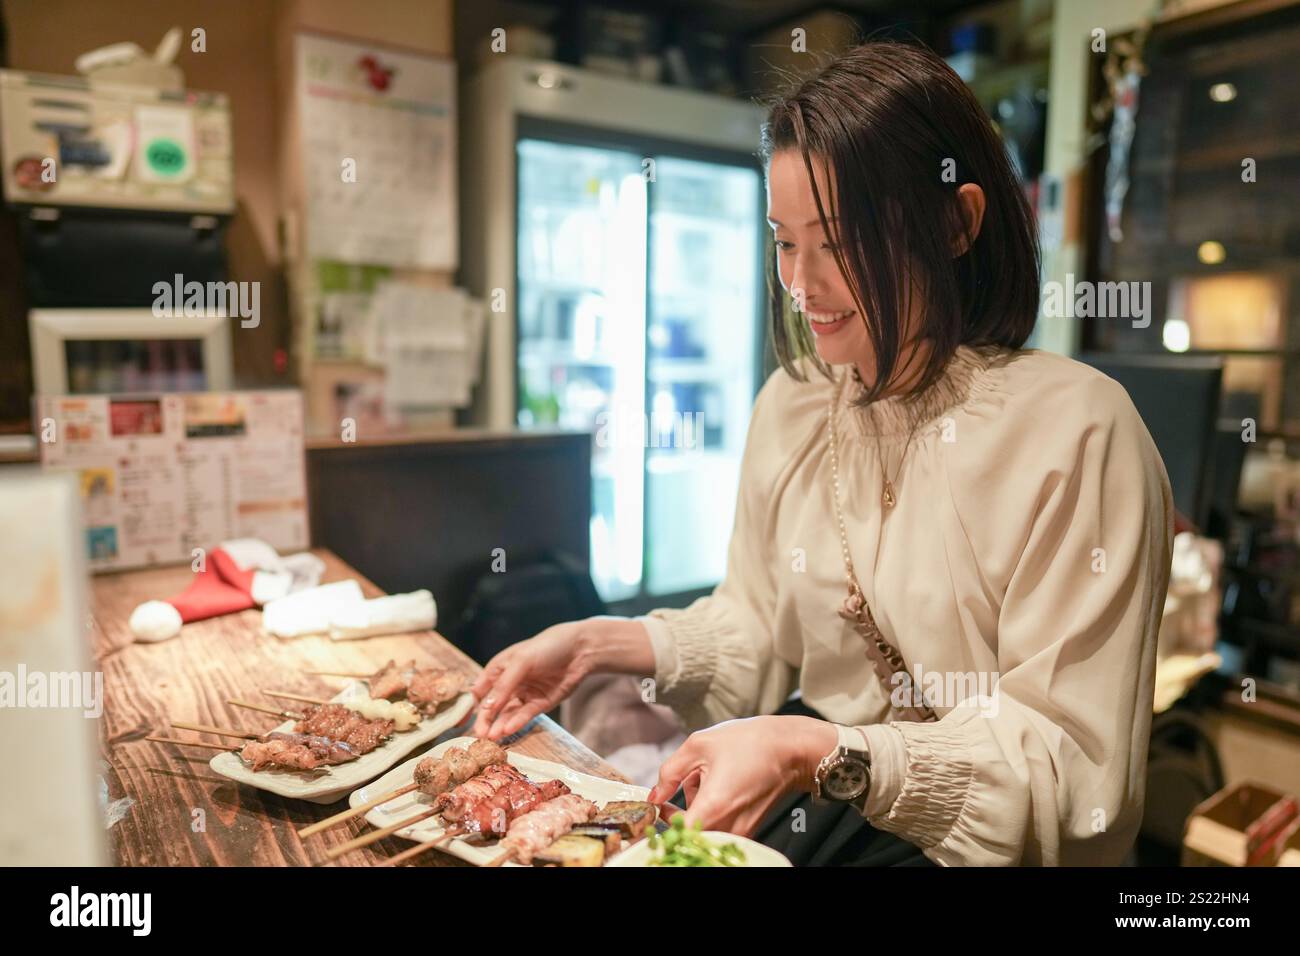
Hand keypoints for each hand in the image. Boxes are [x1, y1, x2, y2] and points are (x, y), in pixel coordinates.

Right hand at [470, 621, 590, 738]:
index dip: (469, 707)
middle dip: (485, 721)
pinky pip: (524, 715)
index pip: (478, 691)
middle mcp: (509, 684)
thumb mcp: (521, 661)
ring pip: (507, 714)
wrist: (579, 650)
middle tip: (479, 736)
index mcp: (498, 669)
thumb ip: (503, 685)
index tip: (460, 723)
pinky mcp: (539, 704)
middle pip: (492, 706)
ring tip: (492, 737)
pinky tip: (508, 730)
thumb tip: (485, 708)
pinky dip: (516, 723)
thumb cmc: (546, 647)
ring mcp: (524, 695)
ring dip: (499, 725)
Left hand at [647, 716, 838, 836]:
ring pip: (704, 831)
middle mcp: (728, 826)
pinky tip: (717, 788)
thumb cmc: (750, 742)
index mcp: (714, 806)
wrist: (791, 748)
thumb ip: (669, 772)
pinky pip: (719, 829)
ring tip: (703, 780)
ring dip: (695, 812)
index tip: (657, 807)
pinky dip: (711, 813)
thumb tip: (655, 795)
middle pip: (689, 834)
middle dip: (677, 816)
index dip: (662, 822)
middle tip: (676, 793)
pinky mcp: (748, 830)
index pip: (677, 833)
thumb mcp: (699, 745)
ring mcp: (740, 831)